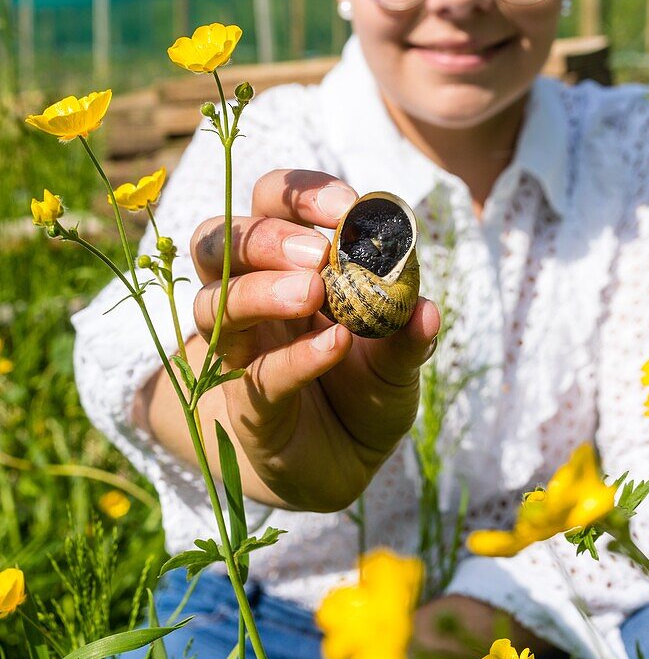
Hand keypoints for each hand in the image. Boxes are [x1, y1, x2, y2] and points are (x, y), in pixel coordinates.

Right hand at [191, 169, 440, 510]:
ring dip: (258, 290)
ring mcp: (236, 349)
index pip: (270, 203)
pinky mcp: (244, 403)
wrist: (341, 465)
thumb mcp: (396, 361)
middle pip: (219, 241)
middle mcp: (247, 296)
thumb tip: (427, 309)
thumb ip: (408, 336)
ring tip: (311, 291)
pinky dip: (295, 356)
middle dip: (264, 236)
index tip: (349, 205)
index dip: (301, 193)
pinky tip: (335, 346)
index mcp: (284, 264)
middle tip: (317, 252)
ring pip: (211, 303)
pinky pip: (256, 374)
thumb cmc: (362, 391)